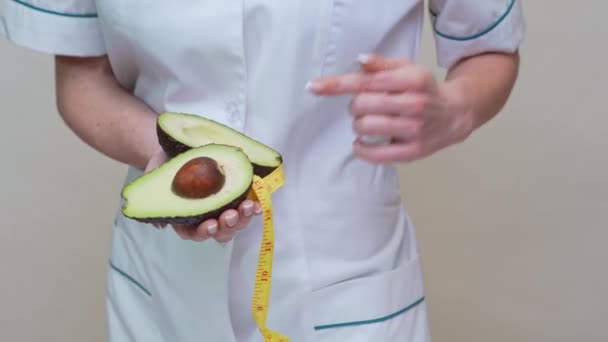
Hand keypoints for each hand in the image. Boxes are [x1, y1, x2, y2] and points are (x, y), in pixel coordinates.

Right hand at [144, 149, 261, 242]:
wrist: (177, 145)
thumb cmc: (165, 164)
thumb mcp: (155, 176)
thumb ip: (155, 197)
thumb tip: (159, 226)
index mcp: (185, 217)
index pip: (193, 233)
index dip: (203, 232)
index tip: (210, 224)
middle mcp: (205, 216)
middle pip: (219, 232)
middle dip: (227, 226)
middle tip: (231, 215)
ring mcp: (221, 207)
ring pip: (235, 223)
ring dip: (243, 218)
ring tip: (248, 207)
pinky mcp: (235, 195)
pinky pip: (245, 207)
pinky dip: (252, 208)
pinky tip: (257, 204)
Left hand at [306, 54, 473, 163]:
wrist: (455, 115)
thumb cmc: (424, 90)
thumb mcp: (408, 69)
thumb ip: (382, 65)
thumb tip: (359, 61)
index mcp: (413, 79)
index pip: (367, 82)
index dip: (337, 85)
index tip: (314, 87)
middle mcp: (415, 104)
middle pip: (362, 105)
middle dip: (355, 106)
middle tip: (363, 107)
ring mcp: (415, 130)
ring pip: (366, 127)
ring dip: (358, 125)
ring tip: (368, 122)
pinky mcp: (413, 151)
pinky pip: (374, 154)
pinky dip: (361, 148)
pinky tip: (362, 142)